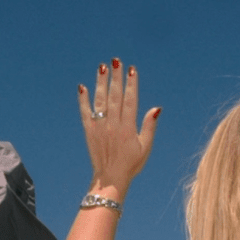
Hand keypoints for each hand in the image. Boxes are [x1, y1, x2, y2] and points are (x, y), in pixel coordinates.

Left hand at [78, 58, 160, 201]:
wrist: (110, 179)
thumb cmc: (131, 164)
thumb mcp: (145, 147)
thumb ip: (149, 126)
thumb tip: (156, 108)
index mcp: (128, 128)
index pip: (130, 100)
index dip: (131, 84)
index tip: (132, 69)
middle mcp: (113, 125)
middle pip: (114, 96)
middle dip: (116, 77)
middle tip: (116, 60)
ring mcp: (99, 128)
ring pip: (100, 101)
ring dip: (101, 83)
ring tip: (102, 67)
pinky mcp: (88, 132)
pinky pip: (85, 113)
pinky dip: (83, 100)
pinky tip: (82, 87)